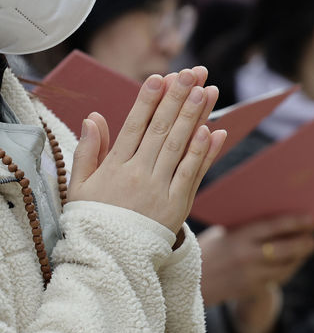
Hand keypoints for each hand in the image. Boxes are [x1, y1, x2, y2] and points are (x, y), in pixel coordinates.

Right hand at [69, 68, 226, 233]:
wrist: (109, 259)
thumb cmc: (94, 219)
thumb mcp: (81, 185)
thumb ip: (88, 151)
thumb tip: (95, 117)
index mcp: (115, 166)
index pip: (135, 125)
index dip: (149, 100)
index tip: (161, 76)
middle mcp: (139, 174)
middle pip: (162, 130)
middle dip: (178, 98)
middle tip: (192, 73)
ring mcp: (160, 189)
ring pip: (180, 146)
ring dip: (195, 117)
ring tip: (207, 91)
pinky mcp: (178, 205)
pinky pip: (193, 174)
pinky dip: (204, 153)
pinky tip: (214, 131)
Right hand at [199, 215, 313, 306]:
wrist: (189, 283)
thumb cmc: (208, 251)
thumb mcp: (224, 234)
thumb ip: (248, 228)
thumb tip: (280, 219)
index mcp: (238, 237)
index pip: (273, 227)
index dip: (295, 222)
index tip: (312, 218)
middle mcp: (246, 256)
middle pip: (284, 249)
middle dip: (303, 243)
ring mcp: (249, 275)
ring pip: (284, 267)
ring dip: (299, 258)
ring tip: (308, 248)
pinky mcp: (250, 290)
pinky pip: (277, 279)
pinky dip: (287, 270)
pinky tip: (293, 263)